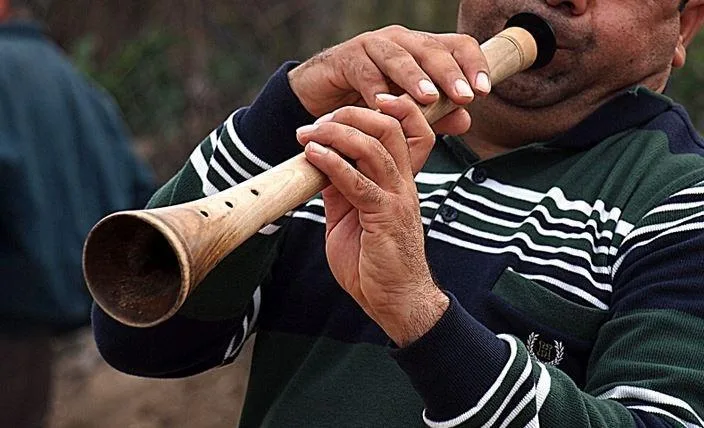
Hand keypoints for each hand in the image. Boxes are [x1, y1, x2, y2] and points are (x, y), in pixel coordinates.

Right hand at [289, 26, 490, 136]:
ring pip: (399, 57)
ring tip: (428, 98)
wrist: (322, 101)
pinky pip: (365, 72)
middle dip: (450, 74)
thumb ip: (436, 116)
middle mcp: (402, 42)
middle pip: (432, 49)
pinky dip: (375, 89)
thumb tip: (466, 120)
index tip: (483, 91)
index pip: (458, 46)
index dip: (473, 65)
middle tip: (463, 95)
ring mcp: (373, 47)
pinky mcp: (347, 59)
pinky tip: (383, 104)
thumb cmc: (368, 103)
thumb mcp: (407, 113)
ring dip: (415, 78)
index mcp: (423, 50)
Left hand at [296, 94, 448, 346]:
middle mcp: (404, 183)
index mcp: (399, 179)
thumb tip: (320, 162)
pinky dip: (334, 164)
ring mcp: (397, 198)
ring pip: (376, 147)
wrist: (396, 300)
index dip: (382, 107)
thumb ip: (341, 188)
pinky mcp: (385, 217)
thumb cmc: (375, 261)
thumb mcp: (351, 216)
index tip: (343, 108)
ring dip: (337, 134)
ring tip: (308, 134)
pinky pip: (360, 182)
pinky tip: (313, 155)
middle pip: (390, 126)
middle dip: (351, 114)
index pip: (404, 128)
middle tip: (317, 122)